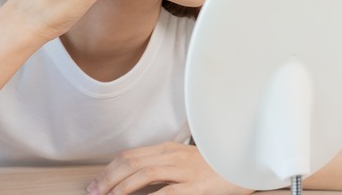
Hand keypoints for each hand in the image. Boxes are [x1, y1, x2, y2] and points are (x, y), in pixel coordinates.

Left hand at [87, 142, 253, 194]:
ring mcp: (185, 170)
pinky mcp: (197, 186)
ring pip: (144, 173)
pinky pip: (168, 193)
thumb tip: (137, 180)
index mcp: (168, 150)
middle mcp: (173, 156)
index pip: (130, 156)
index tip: (96, 183)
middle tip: (94, 192)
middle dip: (108, 178)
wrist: (247, 165)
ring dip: (121, 187)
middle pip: (131, 163)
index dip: (109, 169)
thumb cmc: (216, 167)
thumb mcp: (185, 163)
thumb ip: (163, 168)